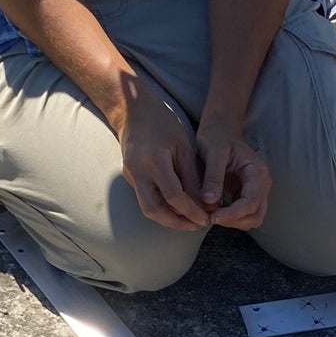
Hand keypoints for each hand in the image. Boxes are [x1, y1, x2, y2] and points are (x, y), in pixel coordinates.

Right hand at [119, 86, 211, 230]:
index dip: (191, 211)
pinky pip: (145, 199)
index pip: (174, 196)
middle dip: (176, 223)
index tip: (206, 219)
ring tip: (189, 221)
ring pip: (147, 208)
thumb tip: (204, 204)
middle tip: (197, 226)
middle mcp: (138, 171)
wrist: (132, 110)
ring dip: (168, 219)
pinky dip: (162, 208)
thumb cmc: (162, 123)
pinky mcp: (130, 177)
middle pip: (154, 210)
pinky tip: (178, 209)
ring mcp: (131, 175)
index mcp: (154, 160)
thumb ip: (192, 177)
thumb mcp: (183, 147)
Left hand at [196, 112, 271, 230]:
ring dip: (233, 222)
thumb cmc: (217, 136)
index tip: (213, 217)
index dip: (233, 214)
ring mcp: (256, 191)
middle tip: (210, 217)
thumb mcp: (213, 152)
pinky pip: (243, 215)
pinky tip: (214, 211)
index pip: (251, 202)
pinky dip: (230, 218)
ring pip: (251, 218)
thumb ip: (213, 177)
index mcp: (257, 172)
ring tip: (211, 214)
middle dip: (234, 221)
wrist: (220, 129)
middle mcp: (261, 184)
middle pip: (255, 215)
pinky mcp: (246, 195)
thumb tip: (210, 202)